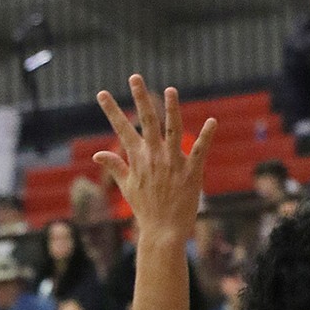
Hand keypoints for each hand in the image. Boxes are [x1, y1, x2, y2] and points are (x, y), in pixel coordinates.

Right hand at [94, 76, 214, 242]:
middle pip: (147, 121)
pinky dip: (206, 136)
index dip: (111, 111)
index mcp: (138, 158)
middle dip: (140, 98)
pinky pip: (200, 150)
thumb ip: (115, 166)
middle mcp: (154, 157)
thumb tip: (96, 155)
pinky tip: (212, 121)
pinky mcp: (192, 173)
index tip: (101, 93)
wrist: (164, 232)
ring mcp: (173, 163)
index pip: (122, 129)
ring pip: (172, 130)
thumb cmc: (145, 209)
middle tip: (135, 77)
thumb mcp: (127, 187)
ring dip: (171, 109)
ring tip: (170, 90)